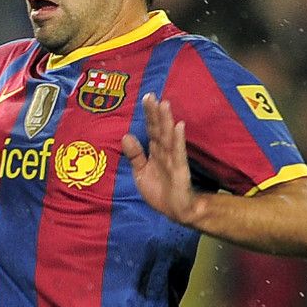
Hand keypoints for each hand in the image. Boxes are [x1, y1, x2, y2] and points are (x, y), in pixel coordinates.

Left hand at [121, 93, 200, 224]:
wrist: (176, 211)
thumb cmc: (159, 190)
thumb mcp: (141, 172)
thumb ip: (134, 155)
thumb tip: (125, 135)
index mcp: (155, 152)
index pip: (151, 130)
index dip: (149, 115)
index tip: (146, 97)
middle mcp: (165, 152)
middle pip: (159, 130)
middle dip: (156, 113)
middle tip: (151, 95)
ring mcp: (174, 160)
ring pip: (169, 138)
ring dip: (167, 121)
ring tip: (165, 105)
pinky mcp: (181, 171)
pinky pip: (179, 154)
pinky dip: (178, 140)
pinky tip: (179, 126)